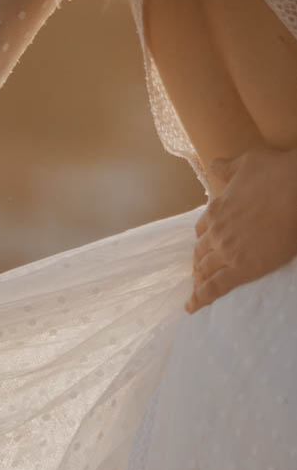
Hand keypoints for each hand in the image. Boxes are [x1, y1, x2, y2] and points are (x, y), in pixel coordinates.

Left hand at [186, 145, 296, 313]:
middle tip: (200, 272)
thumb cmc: (278, 172)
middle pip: (200, 253)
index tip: (204, 247)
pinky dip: (199, 300)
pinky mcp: (241, 269)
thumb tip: (213, 163)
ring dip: (199, 280)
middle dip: (199, 262)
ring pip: (204, 271)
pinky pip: (214, 288)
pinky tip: (192, 307)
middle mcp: (217, 233)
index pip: (202, 231)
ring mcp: (227, 252)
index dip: (203, 240)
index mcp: (216, 210)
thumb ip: (228, 167)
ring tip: (197, 290)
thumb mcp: (248, 162)